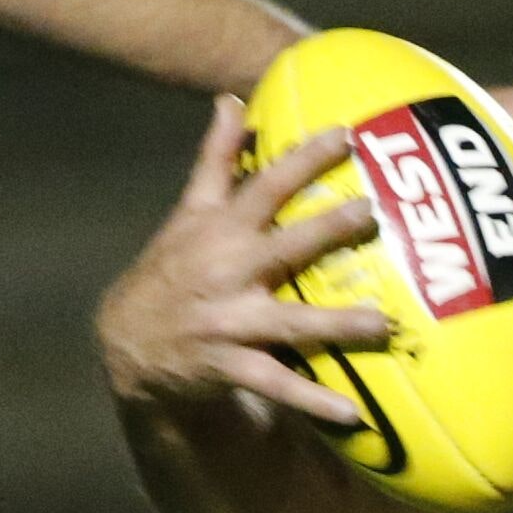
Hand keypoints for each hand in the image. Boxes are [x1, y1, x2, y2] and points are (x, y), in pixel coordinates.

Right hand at [97, 96, 392, 431]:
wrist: (128, 343)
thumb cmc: (173, 267)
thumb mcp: (189, 212)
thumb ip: (216, 158)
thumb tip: (232, 98)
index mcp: (221, 229)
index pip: (265, 185)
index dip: (304, 159)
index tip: (347, 135)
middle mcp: (227, 272)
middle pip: (283, 246)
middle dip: (326, 230)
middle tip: (372, 214)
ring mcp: (229, 322)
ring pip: (290, 323)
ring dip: (336, 324)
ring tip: (383, 324)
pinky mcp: (231, 366)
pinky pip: (278, 386)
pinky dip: (314, 403)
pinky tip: (352, 414)